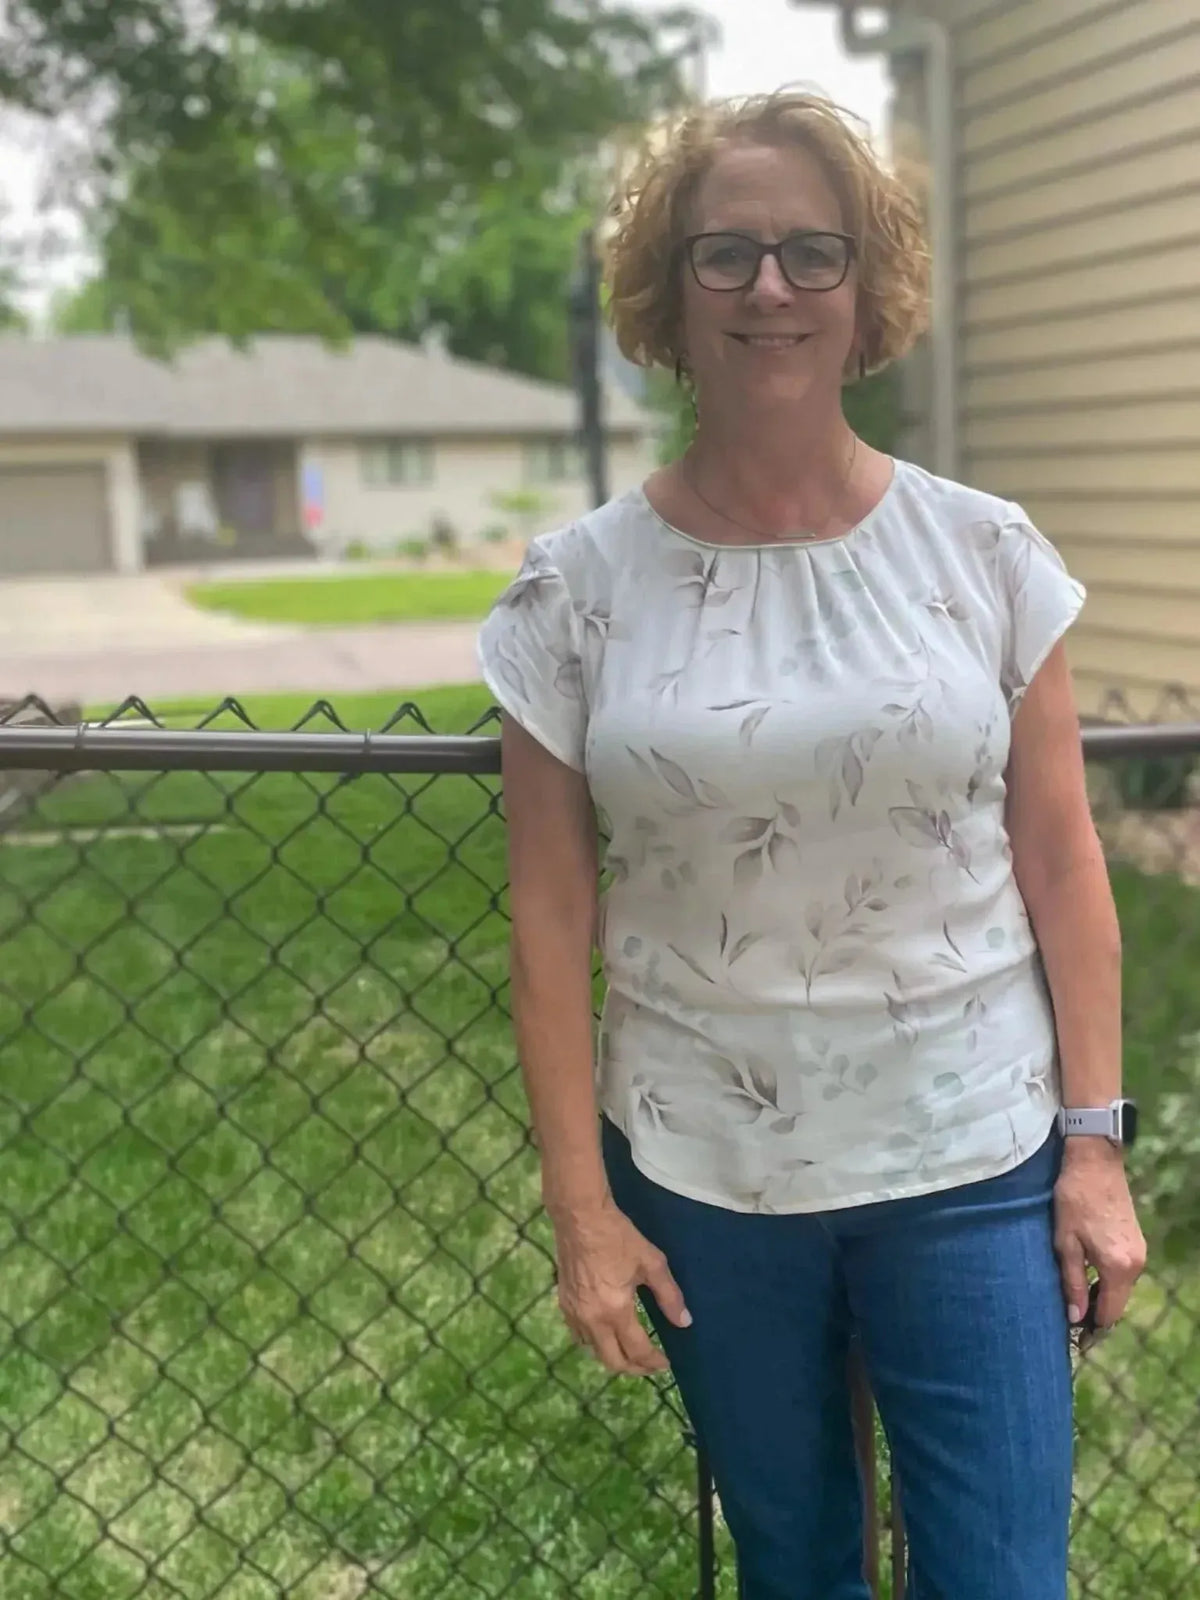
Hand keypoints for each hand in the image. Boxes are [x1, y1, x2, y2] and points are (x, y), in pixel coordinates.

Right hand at [552, 1199, 691, 1374]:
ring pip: (593, 1351)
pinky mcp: (563, 1304)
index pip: (637, 1351)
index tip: (666, 1363)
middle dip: (634, 1368)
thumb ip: (669, 1295)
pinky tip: (605, 1333)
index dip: (654, 1362)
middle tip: (650, 1365)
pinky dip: (594, 1343)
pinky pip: (579, 1336)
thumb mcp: (651, 1262)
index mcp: (615, 1311)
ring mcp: (574, 1313)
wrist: (581, 1217)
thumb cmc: (618, 1237)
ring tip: (630, 1350)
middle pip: (612, 1362)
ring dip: (613, 1356)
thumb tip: (684, 1322)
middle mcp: (592, 1320)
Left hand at [1053, 1141, 1146, 1332]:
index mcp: (1118, 1267)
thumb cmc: (1073, 1199)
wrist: (1094, 1162)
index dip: (1093, 1329)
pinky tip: (1088, 1278)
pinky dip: (1108, 1282)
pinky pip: (1124, 1273)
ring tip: (1076, 1301)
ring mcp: (1140, 1252)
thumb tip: (1075, 1317)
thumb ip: (1072, 1281)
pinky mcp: (1137, 1241)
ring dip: (1102, 1297)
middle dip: (1097, 1315)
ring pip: (1121, 1289)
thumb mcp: (1065, 1242)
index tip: (1075, 1340)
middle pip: (1118, 1304)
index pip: (1109, 1313)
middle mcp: (1136, 1264)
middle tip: (1071, 1322)